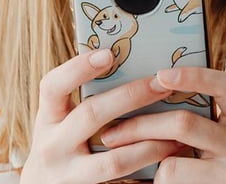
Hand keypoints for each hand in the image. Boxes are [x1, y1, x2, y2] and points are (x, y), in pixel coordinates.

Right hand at [20, 48, 181, 183]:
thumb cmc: (62, 148)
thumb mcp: (60, 124)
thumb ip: (81, 101)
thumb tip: (124, 62)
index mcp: (47, 119)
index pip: (53, 86)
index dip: (78, 68)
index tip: (108, 54)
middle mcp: (51, 146)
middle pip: (91, 115)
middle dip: (130, 97)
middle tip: (161, 84)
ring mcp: (67, 174)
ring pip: (114, 158)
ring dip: (150, 140)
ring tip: (178, 124)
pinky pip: (123, 178)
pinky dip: (149, 163)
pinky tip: (171, 151)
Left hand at [98, 68, 225, 183]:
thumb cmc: (212, 177)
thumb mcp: (216, 146)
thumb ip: (198, 123)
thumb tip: (148, 93)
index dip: (196, 76)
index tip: (161, 74)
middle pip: (184, 123)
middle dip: (141, 126)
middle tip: (110, 135)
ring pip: (172, 156)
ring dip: (146, 161)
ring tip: (139, 169)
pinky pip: (172, 178)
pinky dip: (160, 183)